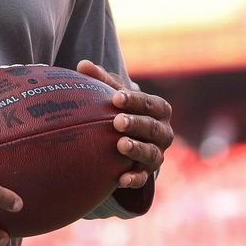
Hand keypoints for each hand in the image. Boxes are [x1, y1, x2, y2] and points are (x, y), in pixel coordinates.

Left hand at [77, 60, 173, 188]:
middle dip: (136, 124)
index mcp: (158, 109)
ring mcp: (157, 153)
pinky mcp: (147, 172)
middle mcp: (163, 132)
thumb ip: (101, 80)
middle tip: (117, 121)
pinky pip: (143, 178)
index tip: (116, 98)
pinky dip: (134, 179)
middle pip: (153, 128)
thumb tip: (82, 65)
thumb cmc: (122, 109)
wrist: (132, 137)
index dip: (134, 100)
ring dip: (137, 149)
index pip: (149, 103)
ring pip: (152, 153)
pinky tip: (121, 180)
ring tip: (120, 145)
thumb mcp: (115, 93)